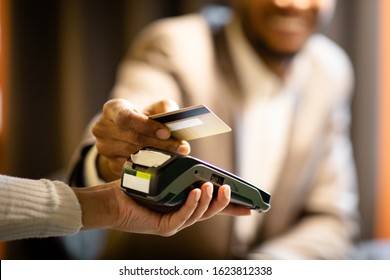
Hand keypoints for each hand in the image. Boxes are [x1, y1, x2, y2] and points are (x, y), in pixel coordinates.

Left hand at [74, 180, 250, 235]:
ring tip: (214, 186)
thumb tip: (195, 160)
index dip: (230, 206)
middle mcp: (181, 216)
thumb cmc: (135, 186)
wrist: (110, 199)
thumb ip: (180, 174)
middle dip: (225, 203)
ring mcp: (173, 223)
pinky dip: (193, 204)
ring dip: (209, 201)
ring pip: (200, 215)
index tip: (249, 204)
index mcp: (183, 205)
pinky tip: (197, 192)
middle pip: (211, 212)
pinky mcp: (163, 226)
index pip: (212, 207)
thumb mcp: (164, 177)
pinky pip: (183, 216)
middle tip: (231, 189)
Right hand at [92, 98, 189, 180]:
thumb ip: (166, 109)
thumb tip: (176, 123)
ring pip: (132, 154)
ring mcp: (104, 148)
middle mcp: (102, 128)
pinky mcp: (110, 163)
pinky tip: (162, 163)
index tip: (167, 133)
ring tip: (175, 154)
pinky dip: (148, 166)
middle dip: (159, 143)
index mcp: (112, 109)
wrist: (131, 130)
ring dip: (157, 156)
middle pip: (132, 138)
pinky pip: (130, 167)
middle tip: (180, 147)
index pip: (126, 118)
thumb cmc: (145, 117)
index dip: (147, 126)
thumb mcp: (156, 107)